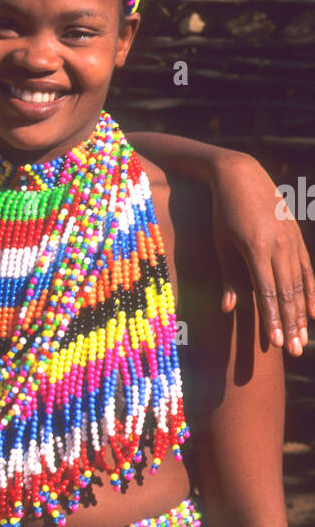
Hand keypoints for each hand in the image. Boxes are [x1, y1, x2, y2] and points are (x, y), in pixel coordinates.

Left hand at [211, 152, 314, 354]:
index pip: (266, 293)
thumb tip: (228, 309)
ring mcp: (291, 241)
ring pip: (299, 285)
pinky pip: (307, 269)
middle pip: (287, 293)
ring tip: (302, 340)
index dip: (272, 319)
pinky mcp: (297, 237)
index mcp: (257, 249)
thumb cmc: (223, 212)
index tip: (274, 343)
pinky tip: (314, 312)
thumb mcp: (221, 243)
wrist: (241, 175)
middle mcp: (279, 247)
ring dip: (301, 314)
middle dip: (290, 325)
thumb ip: (229, 277)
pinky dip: (311, 292)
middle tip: (292, 351)